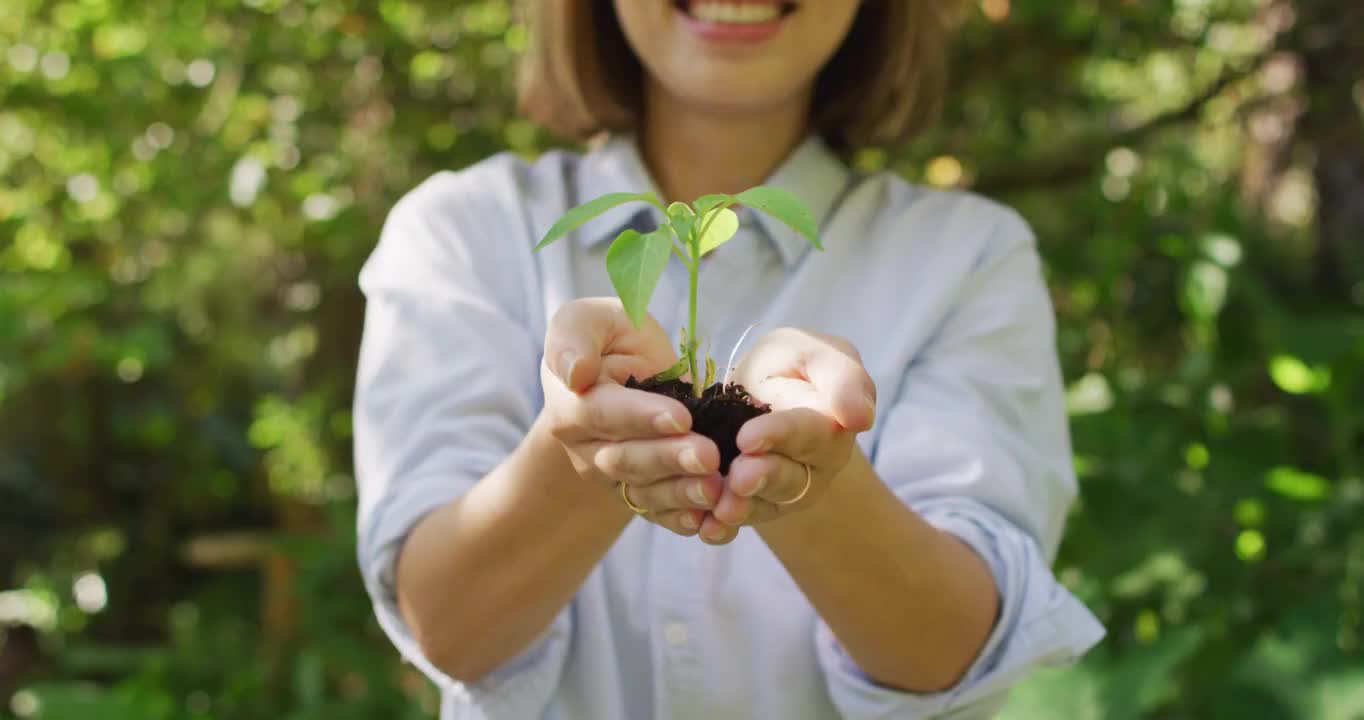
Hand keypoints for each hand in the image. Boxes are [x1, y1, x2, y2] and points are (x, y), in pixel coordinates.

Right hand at [540, 298, 721, 536]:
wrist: (627, 371)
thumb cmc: (610, 339)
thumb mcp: (591, 320)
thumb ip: (573, 337)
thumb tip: (575, 373)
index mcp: (572, 405)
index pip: (602, 414)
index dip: (640, 418)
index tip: (681, 416)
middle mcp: (588, 448)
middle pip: (627, 459)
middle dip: (670, 459)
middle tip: (709, 455)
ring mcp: (614, 477)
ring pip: (645, 492)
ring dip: (682, 493)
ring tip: (717, 489)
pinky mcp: (642, 493)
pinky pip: (660, 513)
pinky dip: (684, 520)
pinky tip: (710, 522)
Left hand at [698, 327, 876, 543]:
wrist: (758, 388)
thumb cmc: (791, 365)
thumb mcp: (813, 353)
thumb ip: (842, 377)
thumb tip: (859, 417)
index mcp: (831, 427)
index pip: (809, 433)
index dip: (780, 436)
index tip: (749, 437)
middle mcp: (811, 467)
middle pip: (789, 478)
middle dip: (762, 478)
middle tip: (738, 477)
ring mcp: (782, 491)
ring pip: (765, 505)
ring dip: (742, 508)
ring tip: (721, 509)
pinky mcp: (752, 506)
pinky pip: (738, 521)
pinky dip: (721, 528)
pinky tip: (706, 530)